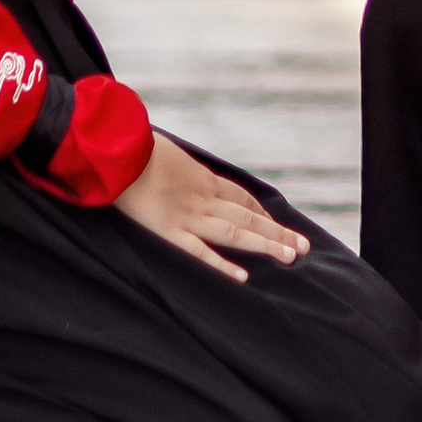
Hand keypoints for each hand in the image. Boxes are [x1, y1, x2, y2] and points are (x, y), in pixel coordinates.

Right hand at [113, 132, 309, 282]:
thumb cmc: (135, 145)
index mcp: (203, 179)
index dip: (262, 213)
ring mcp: (188, 215)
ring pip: (235, 234)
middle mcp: (204, 198)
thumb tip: (173, 166)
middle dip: (277, 232)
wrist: (117, 148)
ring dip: (264, 245)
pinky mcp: (168, 230)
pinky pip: (200, 250)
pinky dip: (222, 264)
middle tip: (304, 247)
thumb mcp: (166, 151)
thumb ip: (177, 166)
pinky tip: (243, 276)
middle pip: (249, 217)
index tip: (278, 225)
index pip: (242, 199)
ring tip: (290, 257)